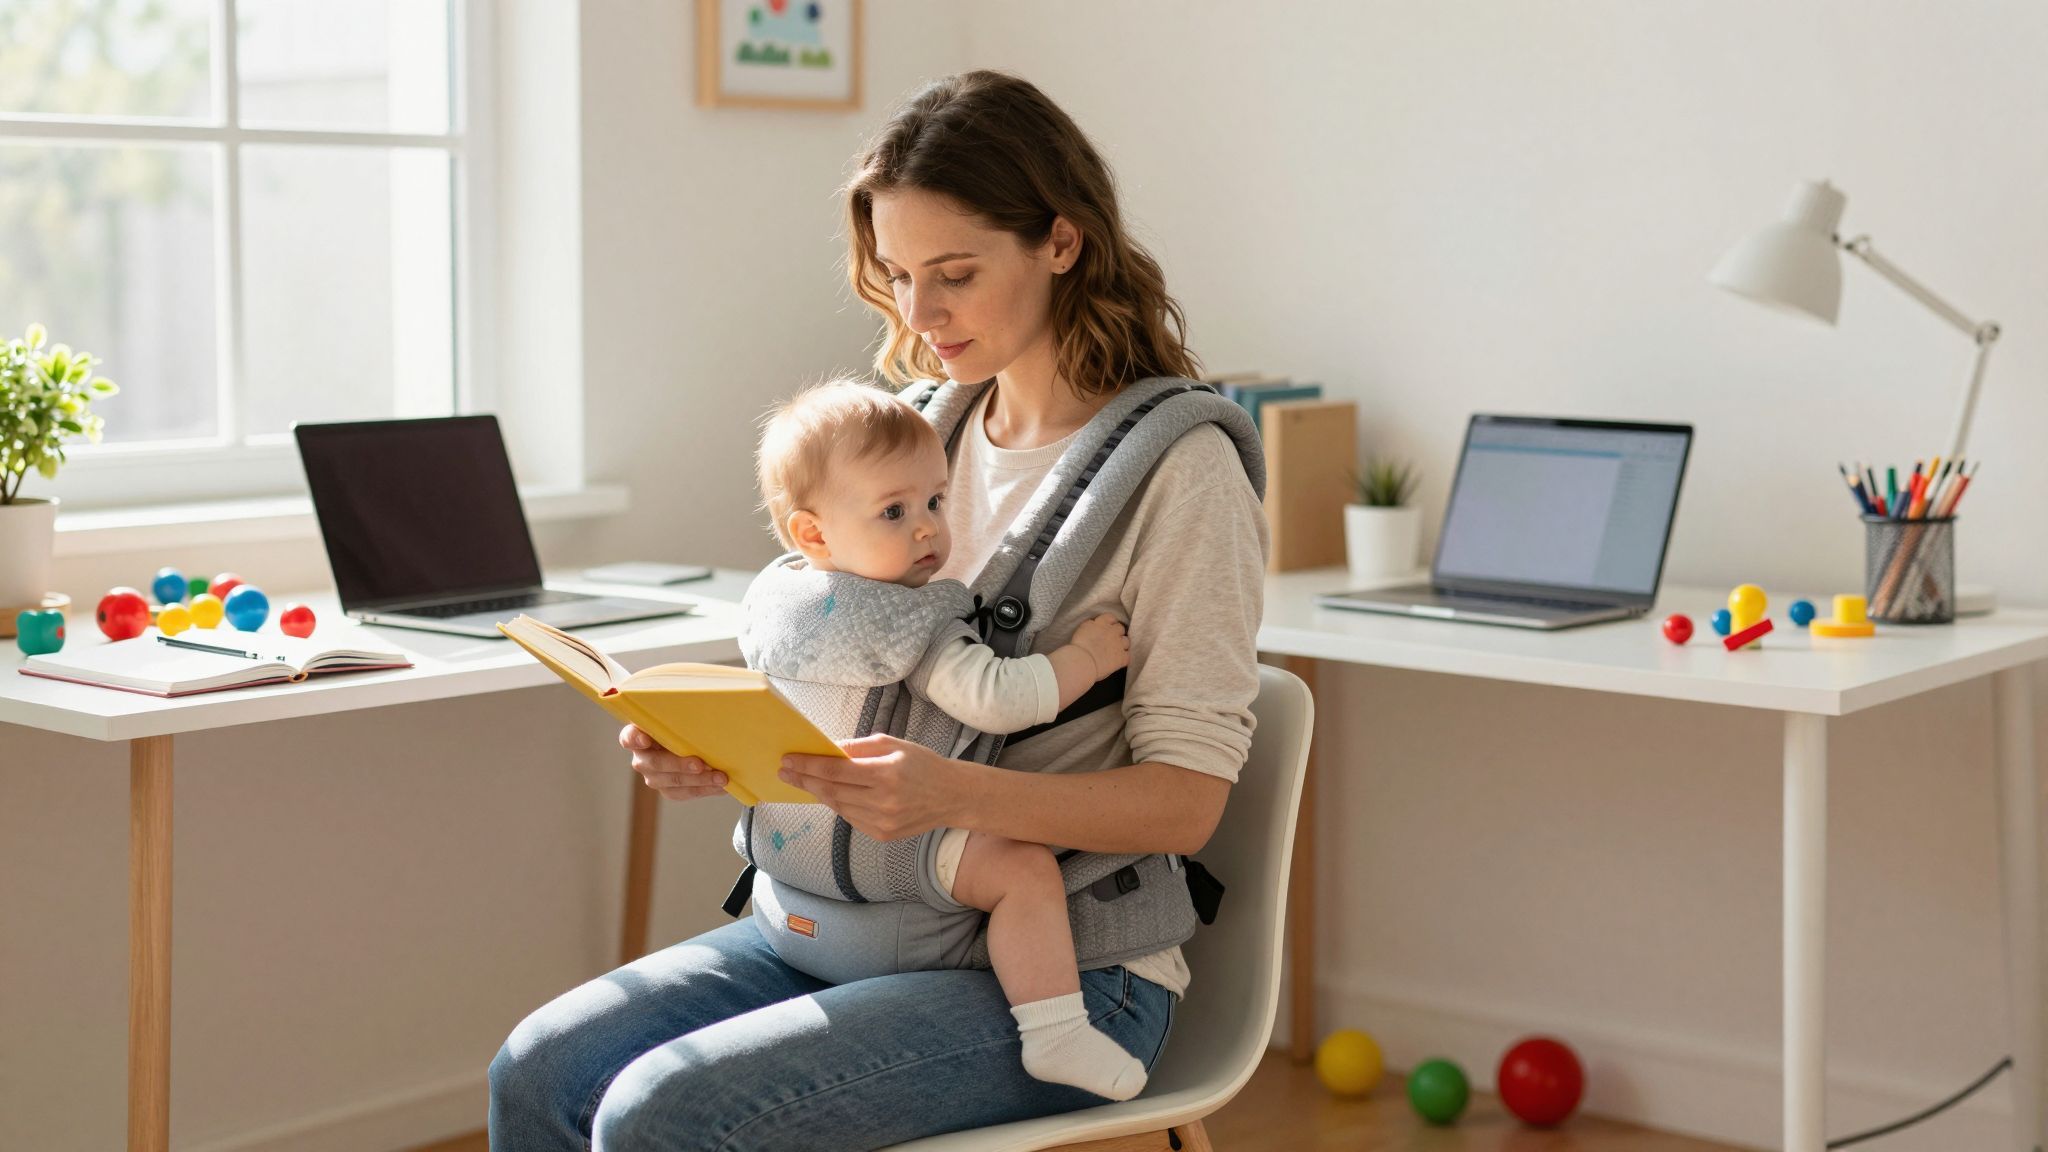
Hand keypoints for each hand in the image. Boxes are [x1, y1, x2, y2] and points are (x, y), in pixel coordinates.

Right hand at [620, 723, 728, 801]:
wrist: (696, 743)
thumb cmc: (686, 724)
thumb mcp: (682, 716)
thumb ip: (684, 715)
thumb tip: (707, 704)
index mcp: (639, 734)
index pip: (628, 737)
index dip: (634, 739)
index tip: (645, 740)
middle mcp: (642, 757)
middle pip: (654, 764)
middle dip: (679, 764)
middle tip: (700, 764)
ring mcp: (654, 776)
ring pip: (671, 782)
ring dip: (698, 780)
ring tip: (720, 777)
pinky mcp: (668, 789)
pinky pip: (683, 793)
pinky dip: (704, 789)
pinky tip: (721, 786)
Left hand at [778, 733, 970, 841]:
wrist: (953, 797)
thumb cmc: (923, 765)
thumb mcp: (893, 745)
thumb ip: (858, 747)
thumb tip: (827, 748)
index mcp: (886, 774)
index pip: (836, 770)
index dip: (808, 765)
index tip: (788, 760)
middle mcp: (883, 802)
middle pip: (831, 790)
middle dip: (805, 779)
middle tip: (785, 771)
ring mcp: (882, 822)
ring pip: (838, 807)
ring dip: (818, 793)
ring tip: (804, 781)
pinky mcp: (882, 835)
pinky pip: (850, 819)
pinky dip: (838, 805)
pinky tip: (830, 794)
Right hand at [1069, 613, 1130, 678]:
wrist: (1081, 661)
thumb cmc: (1076, 648)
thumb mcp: (1082, 631)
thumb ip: (1091, 628)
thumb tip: (1094, 631)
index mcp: (1100, 623)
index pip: (1110, 617)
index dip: (1110, 623)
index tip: (1106, 628)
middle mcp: (1111, 631)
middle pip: (1120, 628)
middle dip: (1116, 633)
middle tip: (1110, 641)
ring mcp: (1118, 644)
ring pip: (1126, 641)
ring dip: (1121, 645)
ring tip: (1114, 652)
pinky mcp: (1122, 657)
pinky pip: (1128, 656)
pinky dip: (1124, 658)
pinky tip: (1118, 662)